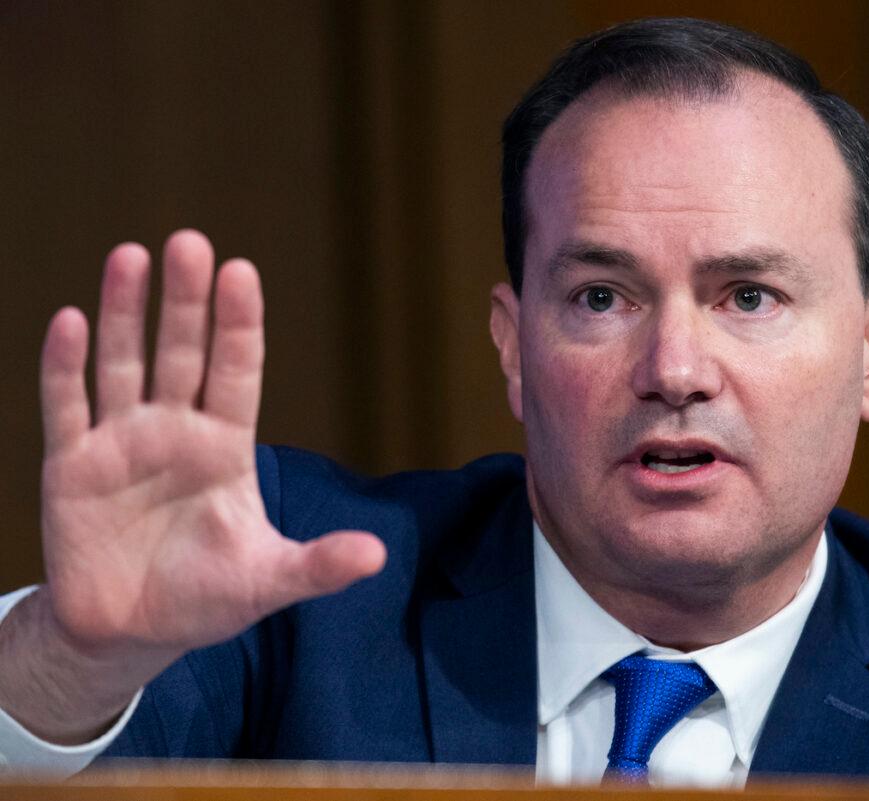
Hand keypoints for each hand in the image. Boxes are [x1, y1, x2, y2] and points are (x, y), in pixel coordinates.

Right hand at [0, 230, 384, 741]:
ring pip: (123, 364)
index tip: (242, 272)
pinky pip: (68, 408)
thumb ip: (318, 564)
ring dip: (124, 313)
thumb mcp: (268, 580)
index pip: (237, 371)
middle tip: (190, 242)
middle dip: (185, 301)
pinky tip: (71, 322)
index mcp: (226, 447)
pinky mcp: (72, 466)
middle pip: (182, 353)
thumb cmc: (207, 597)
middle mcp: (175, 431)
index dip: (238, 324)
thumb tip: (379, 557)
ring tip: (131, 255)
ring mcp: (121, 442)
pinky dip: (66, 367)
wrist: (131, 632)